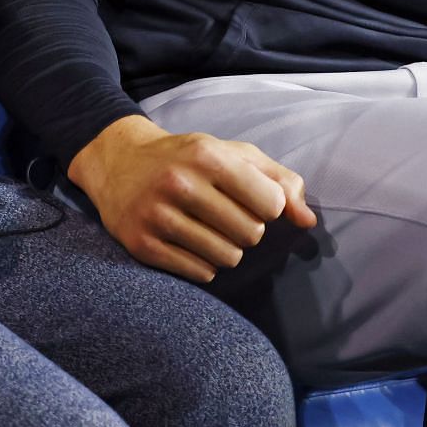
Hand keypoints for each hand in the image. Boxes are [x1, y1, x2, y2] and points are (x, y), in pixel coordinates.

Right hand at [68, 114, 316, 282]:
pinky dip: (204, 265)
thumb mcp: (232, 154)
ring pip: (226, 258)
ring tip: (211, 232)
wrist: (119, 162)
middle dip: (248, 230)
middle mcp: (180, 183)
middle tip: (228, 218)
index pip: (270, 203)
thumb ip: (279, 180)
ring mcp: (157, 215)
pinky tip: (191, 244)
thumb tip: (308, 222)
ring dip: (227, 250)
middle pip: (250, 234)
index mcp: (208, 155)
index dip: (269, 208)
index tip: (254, 202)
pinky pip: (199, 273)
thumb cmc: (188, 158)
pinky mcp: (142, 244)